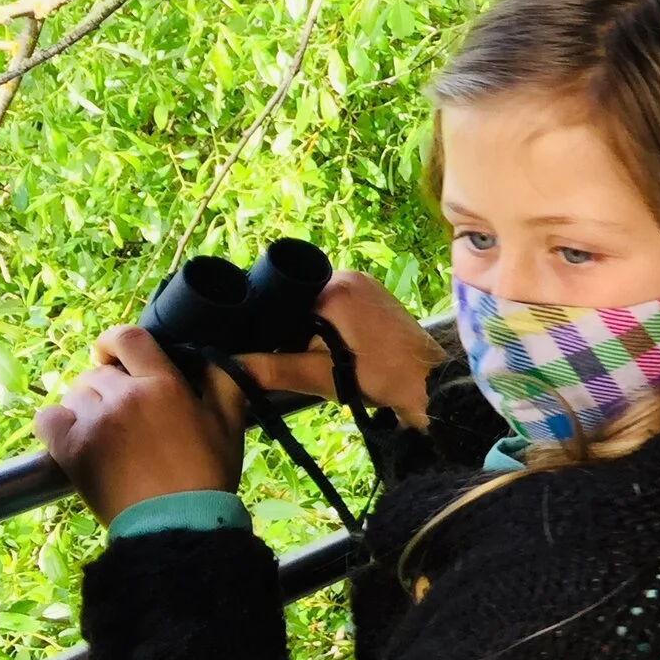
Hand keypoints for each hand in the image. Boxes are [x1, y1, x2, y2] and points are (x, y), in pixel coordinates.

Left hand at [34, 326, 246, 525]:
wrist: (175, 521)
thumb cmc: (206, 474)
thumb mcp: (229, 423)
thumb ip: (223, 381)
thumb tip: (210, 358)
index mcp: (163, 384)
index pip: (127, 338)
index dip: (115, 341)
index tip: (115, 354)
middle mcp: (124, 396)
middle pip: (98, 372)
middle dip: (109, 386)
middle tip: (125, 414)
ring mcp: (93, 422)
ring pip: (75, 395)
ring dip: (87, 406)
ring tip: (105, 432)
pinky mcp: (70, 449)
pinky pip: (48, 419)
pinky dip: (58, 423)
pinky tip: (76, 436)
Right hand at [229, 270, 444, 427]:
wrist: (430, 383)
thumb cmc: (381, 376)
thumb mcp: (321, 376)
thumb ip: (274, 369)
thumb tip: (229, 369)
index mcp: (334, 287)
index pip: (280, 297)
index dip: (264, 323)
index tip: (257, 347)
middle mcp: (349, 276)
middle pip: (297, 301)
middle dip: (286, 329)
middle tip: (282, 357)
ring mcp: (364, 286)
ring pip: (315, 306)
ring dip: (306, 331)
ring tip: (307, 356)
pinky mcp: (373, 299)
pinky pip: (334, 308)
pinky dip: (324, 328)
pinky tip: (325, 350)